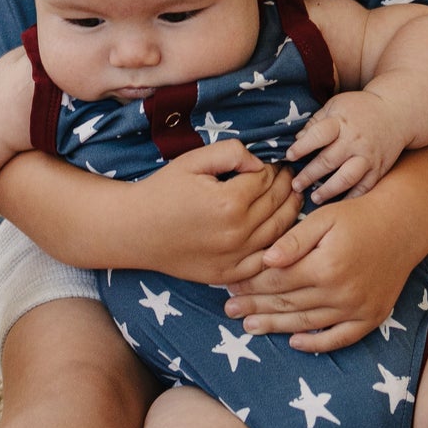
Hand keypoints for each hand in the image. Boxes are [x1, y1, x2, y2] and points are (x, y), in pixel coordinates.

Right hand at [130, 140, 302, 285]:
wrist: (135, 230)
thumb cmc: (163, 191)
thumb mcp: (193, 160)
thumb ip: (230, 152)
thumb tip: (260, 163)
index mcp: (229, 202)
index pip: (266, 179)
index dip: (272, 168)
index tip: (275, 163)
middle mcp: (237, 233)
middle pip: (277, 204)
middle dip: (286, 186)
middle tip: (289, 176)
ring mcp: (234, 257)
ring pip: (279, 232)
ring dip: (289, 211)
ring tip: (292, 197)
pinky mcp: (229, 274)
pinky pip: (265, 259)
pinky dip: (279, 244)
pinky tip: (281, 230)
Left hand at [222, 193, 415, 352]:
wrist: (403, 226)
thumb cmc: (359, 216)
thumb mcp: (324, 218)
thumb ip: (293, 240)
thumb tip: (265, 260)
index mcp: (325, 265)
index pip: (277, 280)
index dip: (251, 283)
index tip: (230, 283)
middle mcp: (341, 292)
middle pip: (287, 303)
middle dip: (255, 307)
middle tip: (229, 309)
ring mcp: (357, 308)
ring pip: (307, 322)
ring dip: (276, 326)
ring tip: (249, 327)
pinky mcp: (371, 317)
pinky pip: (340, 338)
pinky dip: (317, 343)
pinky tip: (295, 343)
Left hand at [285, 90, 407, 202]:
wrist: (397, 112)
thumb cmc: (360, 108)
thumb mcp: (336, 105)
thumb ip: (316, 122)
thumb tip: (297, 140)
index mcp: (341, 122)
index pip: (318, 135)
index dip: (302, 147)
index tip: (289, 156)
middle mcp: (355, 141)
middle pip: (329, 160)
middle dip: (309, 175)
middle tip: (295, 185)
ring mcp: (368, 156)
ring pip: (346, 178)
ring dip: (328, 190)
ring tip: (315, 197)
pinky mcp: (379, 169)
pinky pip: (364, 187)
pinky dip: (351, 198)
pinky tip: (338, 204)